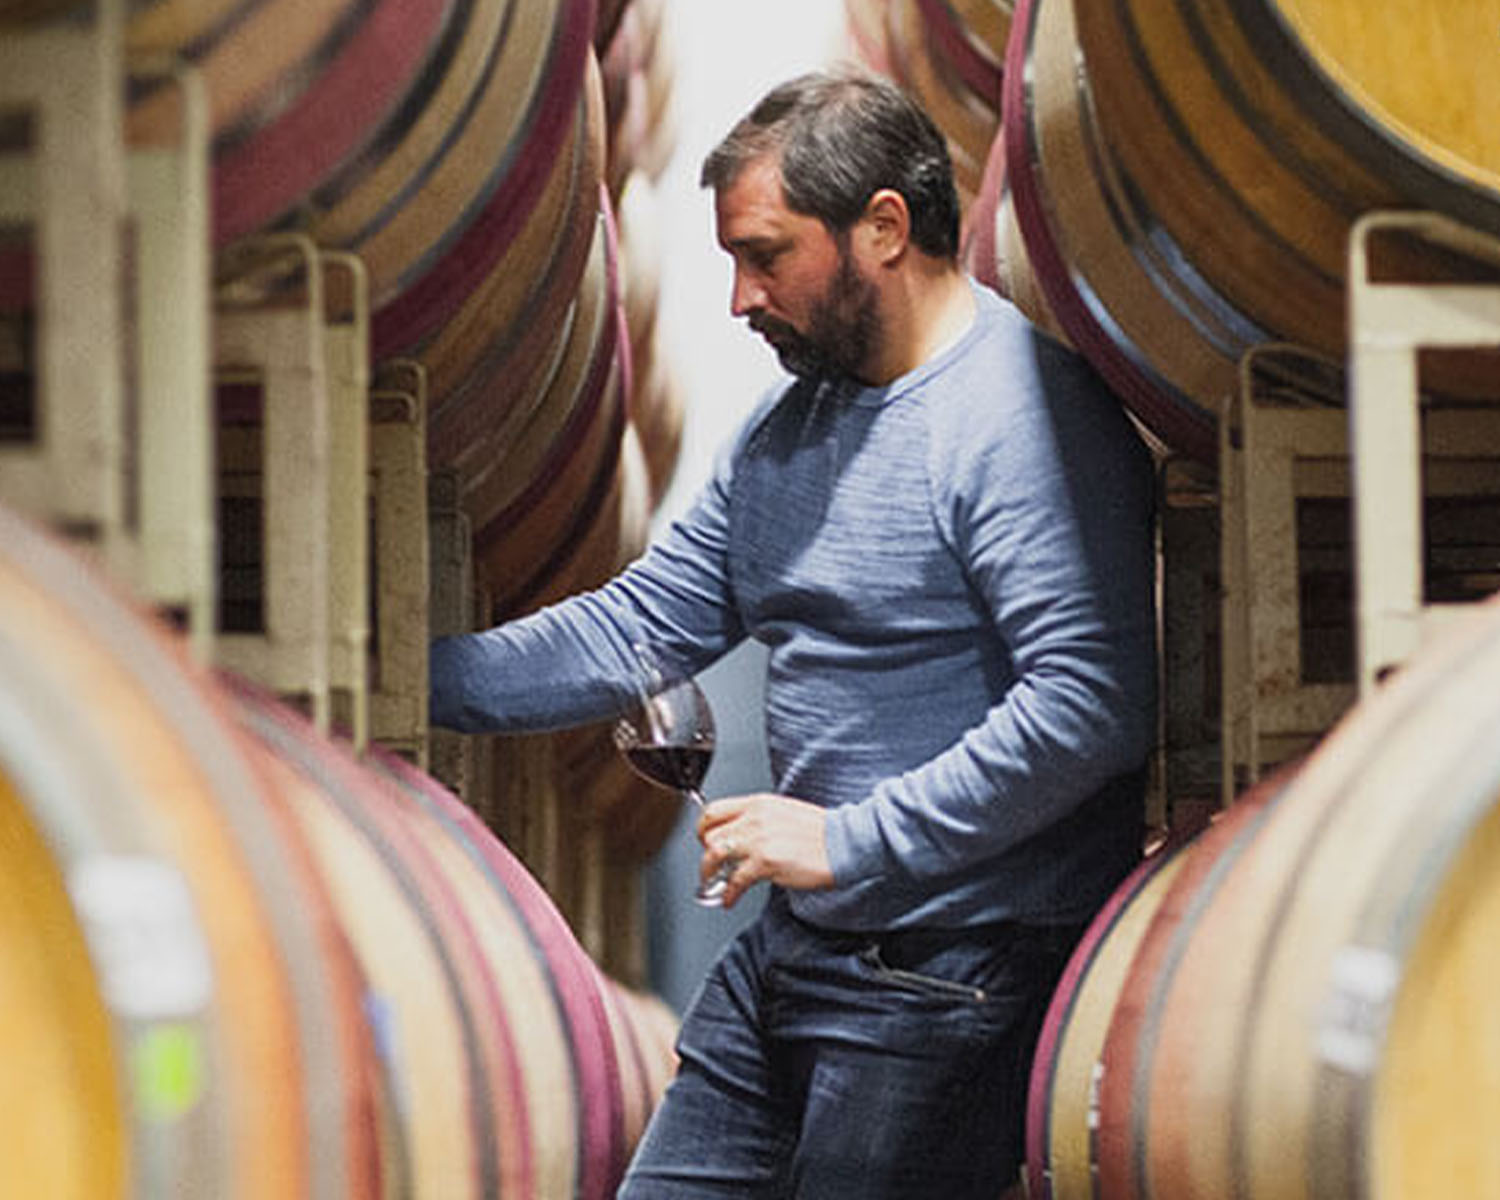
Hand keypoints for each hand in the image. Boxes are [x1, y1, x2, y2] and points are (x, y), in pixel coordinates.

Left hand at [696, 792, 833, 907]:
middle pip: (709, 833)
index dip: (704, 829)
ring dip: (708, 873)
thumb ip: (759, 819)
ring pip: (714, 854)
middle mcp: (755, 818)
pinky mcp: (766, 862)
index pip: (713, 810)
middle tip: (710, 866)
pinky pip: (735, 879)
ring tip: (713, 884)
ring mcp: (759, 839)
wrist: (843, 843)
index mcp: (758, 803)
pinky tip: (731, 898)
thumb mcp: (784, 812)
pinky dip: (729, 893)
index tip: (706, 842)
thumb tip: (741, 834)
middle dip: (704, 853)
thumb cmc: (820, 832)